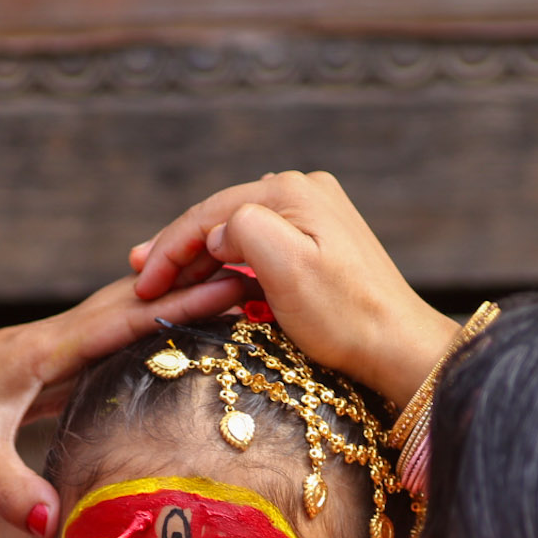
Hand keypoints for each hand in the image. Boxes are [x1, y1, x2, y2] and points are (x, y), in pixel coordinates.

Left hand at [0, 273, 247, 535]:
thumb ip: (9, 488)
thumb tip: (55, 522)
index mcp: (42, 349)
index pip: (125, 319)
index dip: (182, 305)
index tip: (235, 288)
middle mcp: (50, 343)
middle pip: (133, 305)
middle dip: (191, 289)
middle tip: (253, 277)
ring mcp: (47, 357)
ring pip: (120, 324)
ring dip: (170, 311)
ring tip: (228, 303)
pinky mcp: (40, 377)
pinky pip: (104, 353)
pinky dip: (141, 344)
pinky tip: (167, 354)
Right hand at [128, 171, 461, 404]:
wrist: (397, 346)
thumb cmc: (344, 317)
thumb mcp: (285, 268)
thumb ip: (242, 230)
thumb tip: (219, 232)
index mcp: (292, 191)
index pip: (210, 212)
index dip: (168, 247)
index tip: (141, 282)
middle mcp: (305, 191)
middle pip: (223, 216)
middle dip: (179, 248)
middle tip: (139, 275)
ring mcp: (316, 214)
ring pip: (240, 230)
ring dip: (202, 255)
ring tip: (164, 277)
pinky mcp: (323, 240)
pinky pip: (262, 243)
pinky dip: (231, 261)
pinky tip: (211, 275)